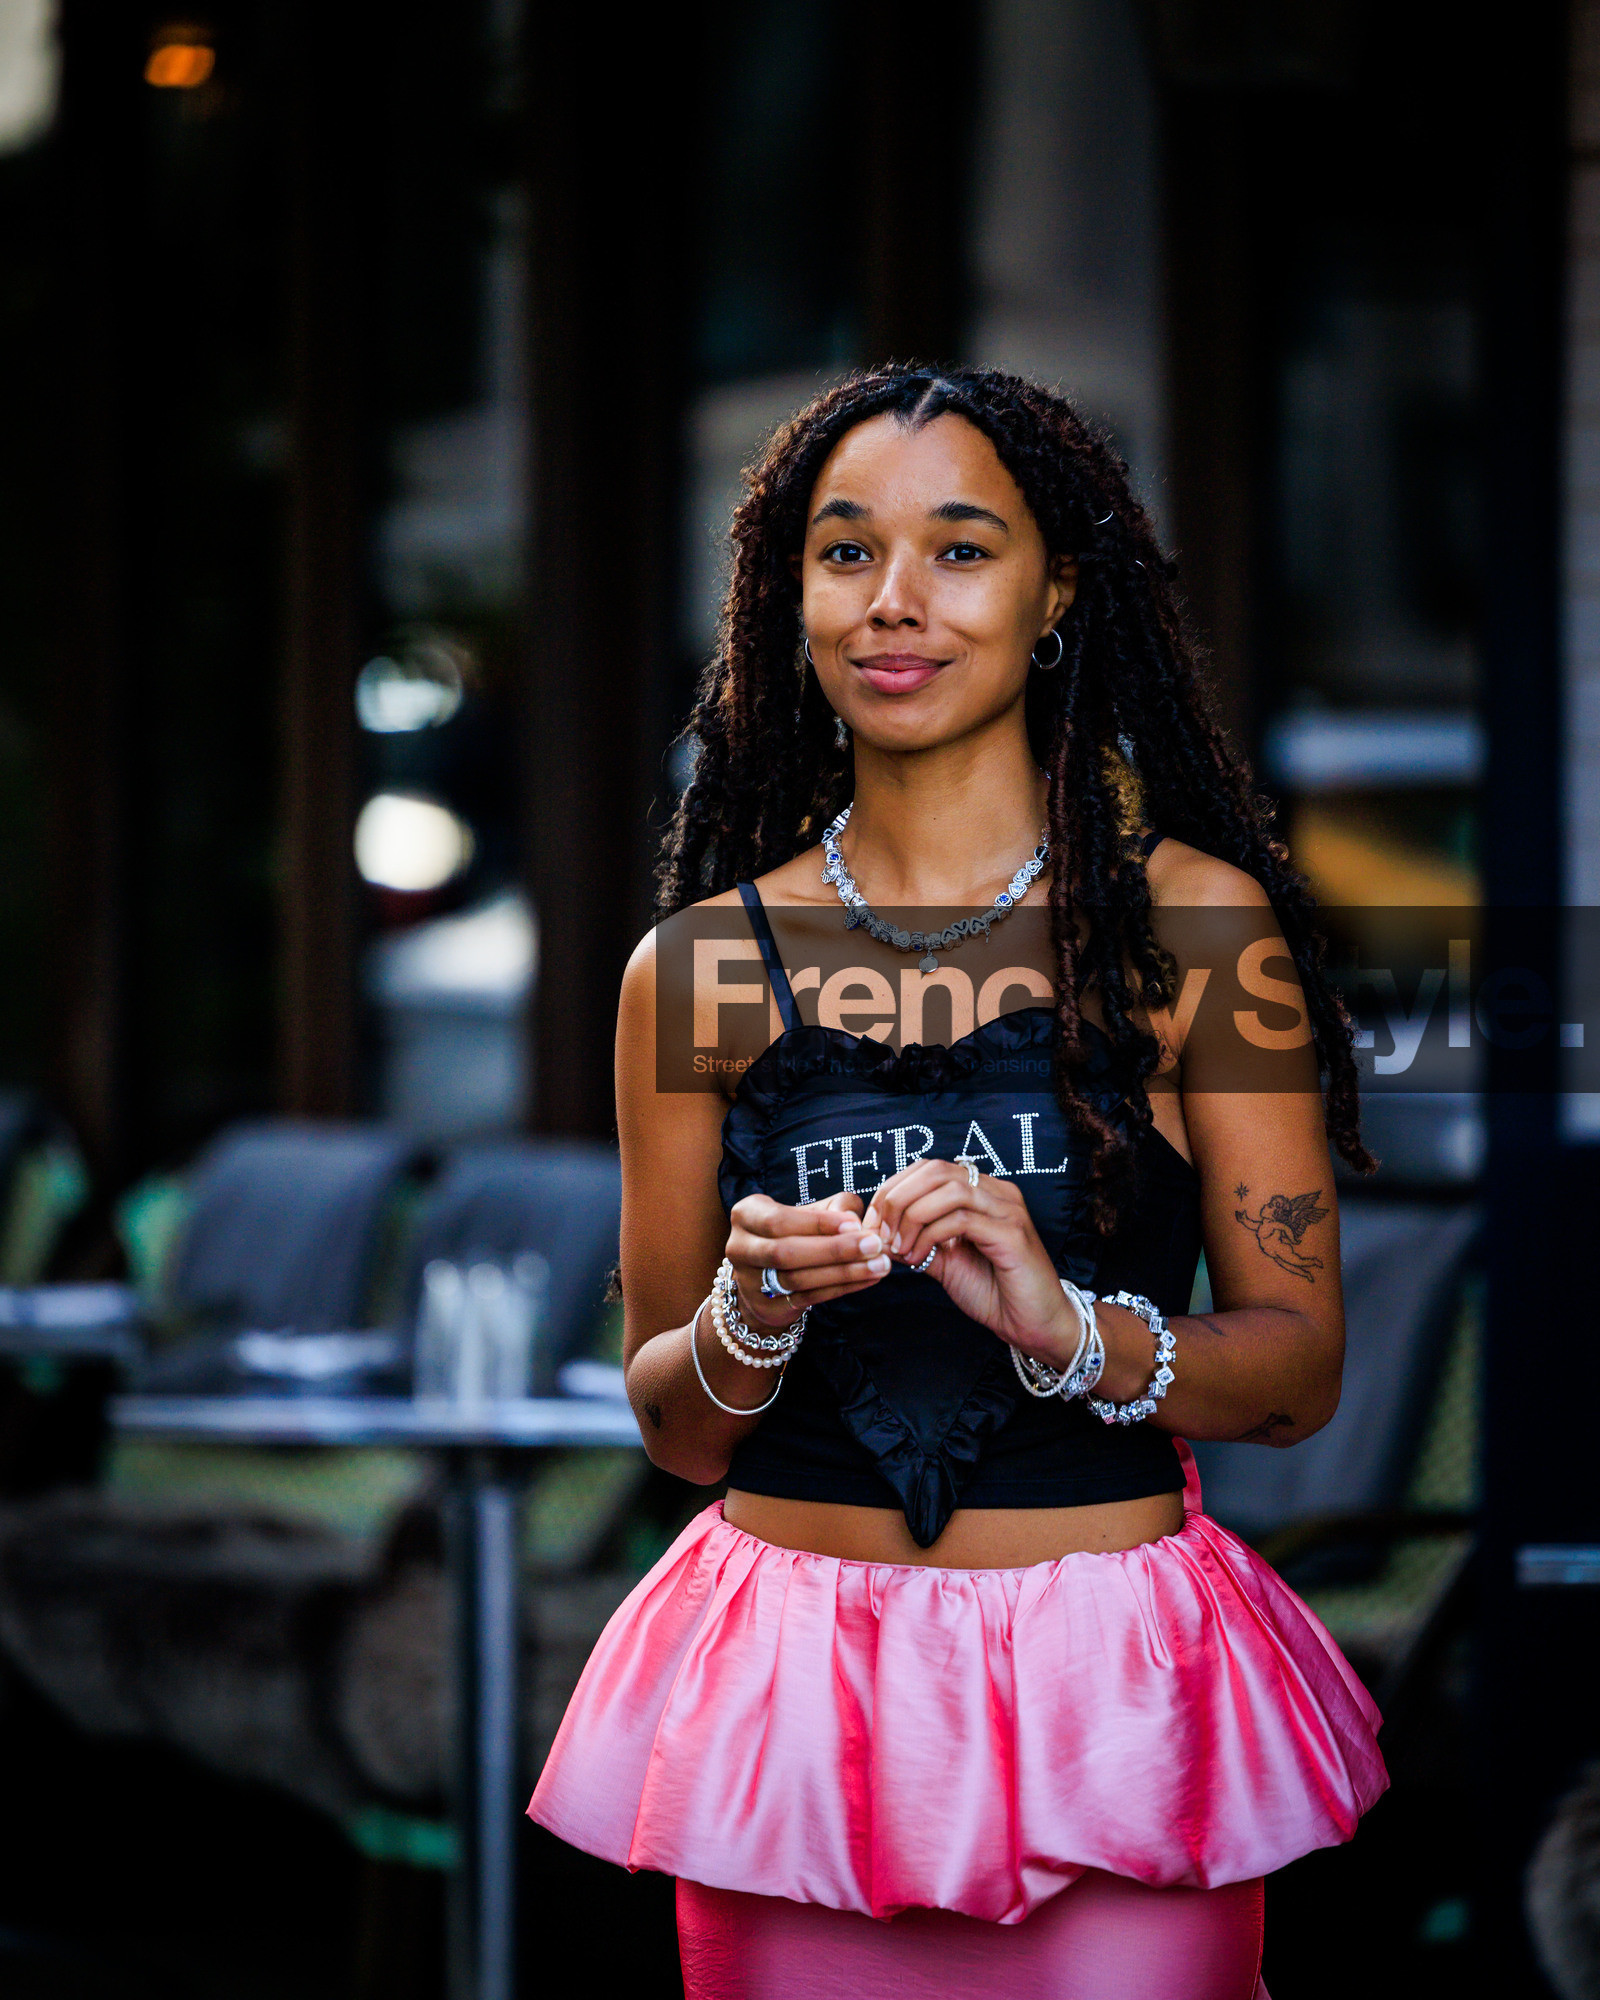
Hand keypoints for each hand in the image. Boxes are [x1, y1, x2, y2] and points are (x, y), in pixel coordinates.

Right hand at [724, 1189, 891, 1330]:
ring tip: (879, 1265)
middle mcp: (741, 1247)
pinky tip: (868, 1279)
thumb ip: (835, 1208)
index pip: (780, 1220)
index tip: (855, 1223)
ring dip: (844, 1272)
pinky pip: (808, 1298)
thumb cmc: (794, 1233)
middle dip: (834, 1250)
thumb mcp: (809, 1212)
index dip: (818, 1223)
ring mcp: (750, 1281)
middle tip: (874, 1245)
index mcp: (747, 1214)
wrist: (766, 1274)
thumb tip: (856, 1220)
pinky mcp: (767, 1306)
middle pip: (786, 1252)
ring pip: (798, 1279)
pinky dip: (841, 1288)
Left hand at [863, 1160, 1081, 1366]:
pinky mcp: (1012, 1234)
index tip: (872, 1223)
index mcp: (981, 1193)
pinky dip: (930, 1234)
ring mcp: (1007, 1210)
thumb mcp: (945, 1262)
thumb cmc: (995, 1293)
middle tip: (879, 1232)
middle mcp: (997, 1192)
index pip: (929, 1169)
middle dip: (896, 1198)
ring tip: (899, 1246)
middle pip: (935, 1170)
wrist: (1036, 1326)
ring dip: (911, 1215)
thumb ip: (917, 1242)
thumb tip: (879, 1233)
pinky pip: (960, 1219)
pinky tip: (918, 1256)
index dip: (893, 1189)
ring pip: (947, 1188)